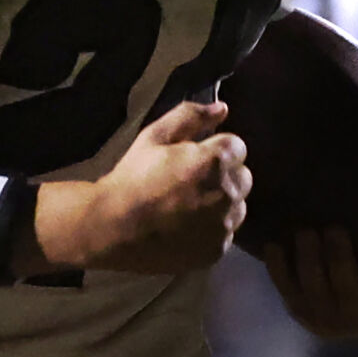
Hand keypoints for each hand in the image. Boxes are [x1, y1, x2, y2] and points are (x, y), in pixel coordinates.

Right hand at [38, 101, 249, 274]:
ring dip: (221, 201)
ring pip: (237, 206)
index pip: (237, 146)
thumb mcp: (153, 137)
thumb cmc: (133, 177)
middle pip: (243, 177)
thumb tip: (222, 107)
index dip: (215, 148)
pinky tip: (186, 226)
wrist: (115, 227)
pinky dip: (212, 228)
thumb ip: (189, 117)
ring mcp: (225, 225)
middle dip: (223, 174)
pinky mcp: (218, 249)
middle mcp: (228, 193)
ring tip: (188, 205)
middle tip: (190, 180)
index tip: (193, 156)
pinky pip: (225, 232)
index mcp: (214, 161)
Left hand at [264, 227, 357, 337]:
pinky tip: (274, 244)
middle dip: (340, 260)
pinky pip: (285, 288)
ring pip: (314, 290)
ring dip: (308, 260)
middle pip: (350, 290)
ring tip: (306, 232)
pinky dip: (278, 267)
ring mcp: (326, 317)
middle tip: (334, 228)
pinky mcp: (297, 310)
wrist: (338, 315)